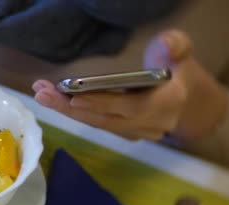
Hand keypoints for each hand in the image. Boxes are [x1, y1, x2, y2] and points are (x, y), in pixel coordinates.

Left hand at [32, 30, 228, 142]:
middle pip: (104, 119)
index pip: (129, 108)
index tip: (74, 96)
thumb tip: (167, 46)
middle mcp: (150, 125)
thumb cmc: (178, 71)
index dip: (101, 103)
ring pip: (96, 123)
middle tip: (42, 93)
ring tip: (41, 94)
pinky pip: (96, 123)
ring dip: (66, 109)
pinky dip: (75, 112)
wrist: (186, 100)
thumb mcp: (181, 54)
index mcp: (166, 105)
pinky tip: (54, 99)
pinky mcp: (123, 134)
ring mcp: (136, 133)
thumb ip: (176, 47)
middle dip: (70, 107)